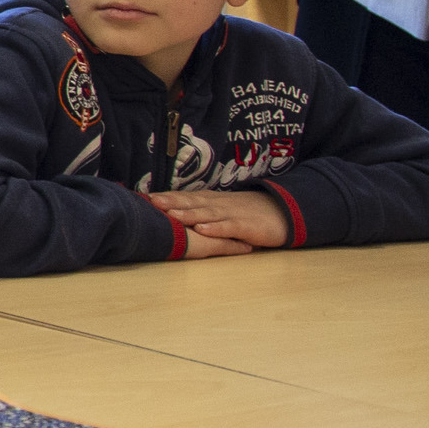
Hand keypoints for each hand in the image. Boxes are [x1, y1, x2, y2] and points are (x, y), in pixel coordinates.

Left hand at [147, 189, 287, 252]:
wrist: (282, 212)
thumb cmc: (247, 213)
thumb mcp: (223, 209)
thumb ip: (202, 209)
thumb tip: (175, 212)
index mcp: (212, 201)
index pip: (187, 197)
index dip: (168, 197)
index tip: (146, 197)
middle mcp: (219, 205)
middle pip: (193, 202)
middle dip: (172, 202)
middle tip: (152, 202)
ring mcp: (232, 215)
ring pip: (207, 214)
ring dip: (189, 214)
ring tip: (172, 215)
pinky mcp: (246, 226)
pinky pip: (229, 227)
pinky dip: (215, 229)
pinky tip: (202, 230)